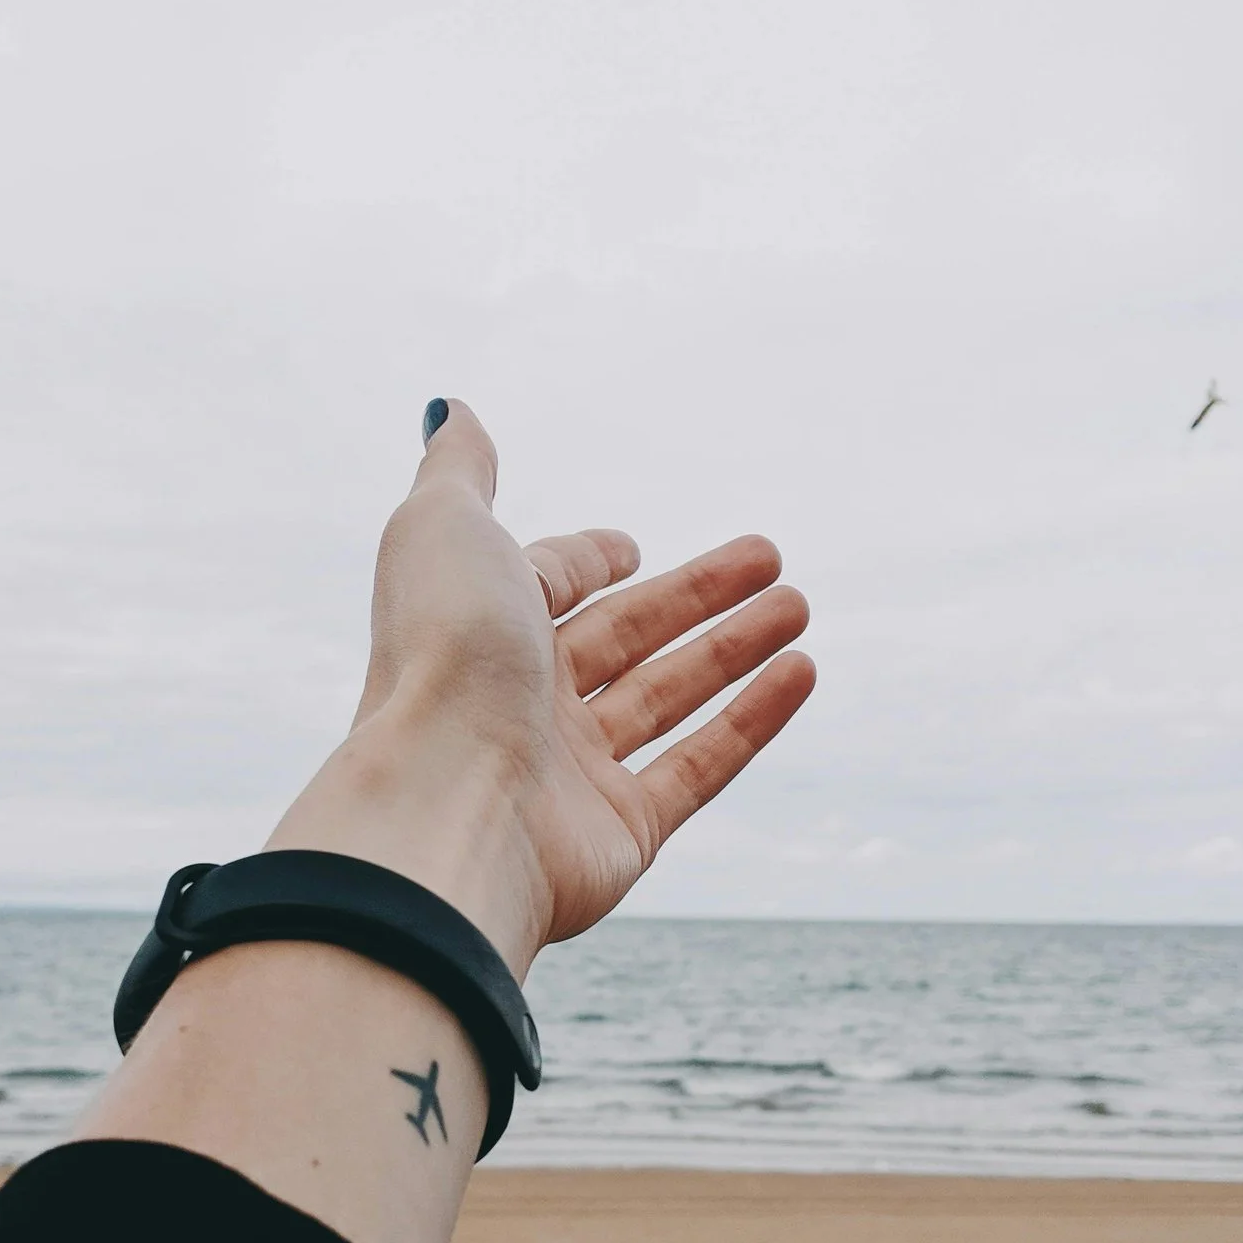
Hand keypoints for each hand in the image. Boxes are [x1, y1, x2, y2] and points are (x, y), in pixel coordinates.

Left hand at [268, 399, 814, 974]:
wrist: (448, 802)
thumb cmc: (441, 655)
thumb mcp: (444, 529)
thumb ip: (459, 471)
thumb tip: (451, 409)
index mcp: (476, 628)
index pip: (545, 587)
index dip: (587, 560)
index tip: (629, 547)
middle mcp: (518, 701)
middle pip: (623, 636)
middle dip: (696, 593)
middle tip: (770, 557)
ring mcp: (571, 773)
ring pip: (669, 697)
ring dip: (735, 648)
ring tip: (799, 606)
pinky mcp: (621, 833)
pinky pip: (699, 768)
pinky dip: (753, 721)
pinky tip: (801, 672)